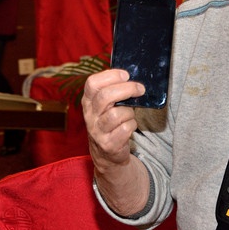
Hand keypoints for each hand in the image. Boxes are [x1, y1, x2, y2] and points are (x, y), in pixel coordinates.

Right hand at [82, 69, 148, 214]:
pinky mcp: (108, 144)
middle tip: (140, 89)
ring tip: (130, 114)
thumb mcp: (106, 105)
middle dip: (127, 89)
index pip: (92, 83)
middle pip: (105, 96)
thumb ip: (114, 91)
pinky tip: (129, 126)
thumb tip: (133, 75)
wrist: (107, 154)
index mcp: (88, 101)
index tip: (126, 75)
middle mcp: (90, 115)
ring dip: (130, 112)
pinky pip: (126, 129)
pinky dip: (132, 125)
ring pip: (117, 114)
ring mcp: (97, 131)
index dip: (111, 76)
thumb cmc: (110, 122)